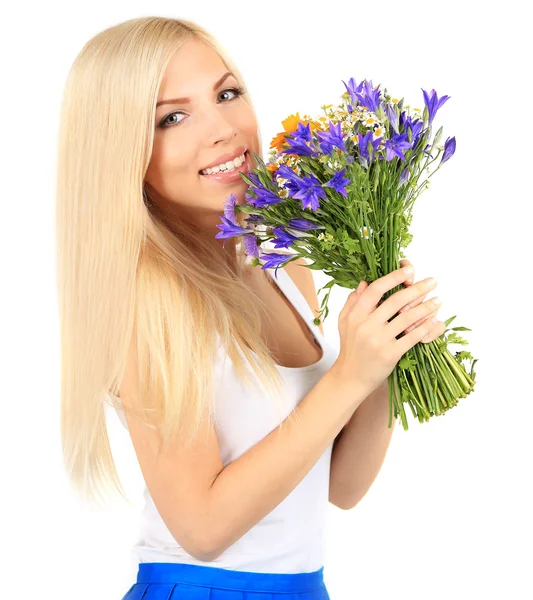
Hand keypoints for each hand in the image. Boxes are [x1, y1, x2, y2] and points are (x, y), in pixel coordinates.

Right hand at [330, 263, 446, 395]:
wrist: (351, 377)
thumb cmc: (350, 348)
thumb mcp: (345, 322)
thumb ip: (353, 302)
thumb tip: (364, 283)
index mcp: (355, 314)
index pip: (376, 289)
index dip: (394, 277)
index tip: (409, 269)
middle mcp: (366, 325)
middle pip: (396, 301)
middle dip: (417, 289)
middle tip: (432, 281)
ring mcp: (378, 340)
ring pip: (407, 318)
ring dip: (426, 307)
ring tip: (438, 300)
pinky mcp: (390, 354)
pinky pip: (412, 337)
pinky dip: (426, 327)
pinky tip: (435, 321)